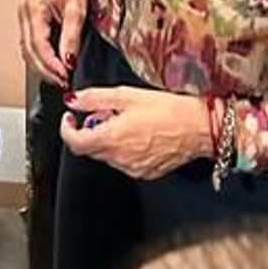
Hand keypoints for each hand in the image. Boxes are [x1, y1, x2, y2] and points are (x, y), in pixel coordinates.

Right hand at [18, 0, 87, 87]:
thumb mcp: (77, 8)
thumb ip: (71, 36)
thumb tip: (69, 60)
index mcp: (33, 8)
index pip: (38, 45)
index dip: (51, 64)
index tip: (64, 76)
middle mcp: (24, 13)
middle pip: (28, 51)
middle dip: (45, 70)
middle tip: (62, 82)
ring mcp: (25, 17)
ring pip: (27, 50)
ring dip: (42, 66)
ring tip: (59, 76)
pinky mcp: (30, 20)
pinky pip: (30, 44)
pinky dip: (40, 57)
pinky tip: (53, 64)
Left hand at [60, 86, 212, 178]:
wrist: (200, 128)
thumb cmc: (169, 110)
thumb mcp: (127, 95)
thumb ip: (95, 98)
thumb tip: (73, 100)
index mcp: (112, 139)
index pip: (74, 143)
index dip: (67, 129)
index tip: (70, 117)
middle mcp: (120, 159)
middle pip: (90, 149)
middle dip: (90, 130)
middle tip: (104, 113)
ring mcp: (133, 169)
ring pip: (107, 156)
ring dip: (107, 139)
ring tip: (126, 121)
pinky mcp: (146, 173)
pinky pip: (124, 163)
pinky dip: (122, 149)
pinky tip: (138, 134)